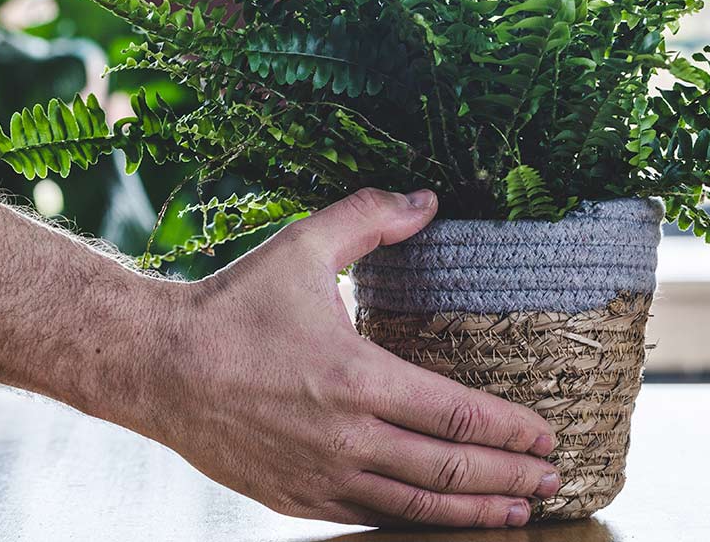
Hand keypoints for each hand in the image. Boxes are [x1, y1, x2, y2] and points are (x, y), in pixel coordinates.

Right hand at [130, 188, 559, 527]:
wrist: (155, 366)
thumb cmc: (231, 306)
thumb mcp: (302, 246)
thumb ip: (369, 217)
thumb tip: (428, 199)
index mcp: (357, 375)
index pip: (458, 414)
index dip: (512, 430)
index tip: (547, 436)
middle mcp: (346, 436)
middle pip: (451, 469)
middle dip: (511, 479)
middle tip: (553, 481)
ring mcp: (321, 475)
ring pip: (417, 507)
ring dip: (476, 514)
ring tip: (519, 515)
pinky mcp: (296, 498)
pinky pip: (371, 519)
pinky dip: (416, 523)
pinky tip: (440, 520)